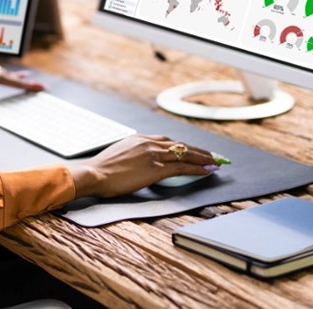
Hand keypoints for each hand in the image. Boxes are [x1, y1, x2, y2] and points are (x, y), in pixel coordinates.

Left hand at [0, 51, 43, 113]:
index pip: (3, 78)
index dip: (20, 84)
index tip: (35, 86)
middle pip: (5, 74)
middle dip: (23, 82)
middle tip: (40, 87)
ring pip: (0, 71)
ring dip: (14, 77)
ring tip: (31, 81)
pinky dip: (4, 74)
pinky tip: (14, 74)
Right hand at [67, 134, 218, 197]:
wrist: (94, 174)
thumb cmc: (102, 170)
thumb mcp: (118, 155)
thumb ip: (132, 155)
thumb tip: (138, 163)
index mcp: (138, 139)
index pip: (167, 141)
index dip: (183, 146)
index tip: (193, 149)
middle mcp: (148, 143)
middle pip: (180, 145)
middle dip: (200, 150)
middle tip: (214, 155)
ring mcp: (152, 155)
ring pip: (185, 154)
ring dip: (204, 158)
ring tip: (217, 162)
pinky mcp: (155, 168)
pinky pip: (182, 167)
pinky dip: (198, 168)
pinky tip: (208, 170)